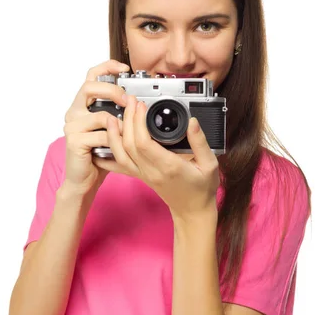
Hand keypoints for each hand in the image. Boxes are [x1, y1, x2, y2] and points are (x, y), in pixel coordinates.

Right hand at [63, 59, 128, 195]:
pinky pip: (101, 135)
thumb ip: (117, 113)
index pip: (91, 76)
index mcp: (82, 106)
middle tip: (128, 101)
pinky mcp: (74, 140)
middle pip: (91, 87)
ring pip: (101, 115)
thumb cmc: (98, 155)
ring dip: (119, 125)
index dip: (107, 67)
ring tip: (126, 134)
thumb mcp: (110, 130)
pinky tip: (117, 148)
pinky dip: (114, 141)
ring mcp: (72, 126)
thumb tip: (137, 101)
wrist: (84, 180)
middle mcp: (74, 112)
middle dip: (113, 91)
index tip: (125, 68)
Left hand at [92, 94, 220, 218]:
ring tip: (114, 116)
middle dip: (127, 120)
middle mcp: (152, 171)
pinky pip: (119, 164)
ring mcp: (143, 174)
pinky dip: (109, 152)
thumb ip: (201, 142)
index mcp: (168, 166)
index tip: (142, 106)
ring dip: (114, 134)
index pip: (144, 142)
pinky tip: (104, 142)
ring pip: (120, 154)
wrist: (192, 212)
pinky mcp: (140, 176)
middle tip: (131, 102)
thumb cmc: (202, 190)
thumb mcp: (210, 165)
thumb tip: (193, 122)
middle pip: (129, 144)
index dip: (138, 122)